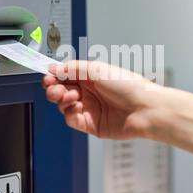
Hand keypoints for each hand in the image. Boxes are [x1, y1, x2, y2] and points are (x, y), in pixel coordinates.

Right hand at [43, 61, 157, 139]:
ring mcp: (89, 108)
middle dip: (54, 88)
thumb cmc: (129, 86)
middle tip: (53, 87)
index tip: (47, 75)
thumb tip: (55, 68)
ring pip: (63, 105)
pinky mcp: (90, 124)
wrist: (145, 109)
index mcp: (90, 76)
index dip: (54, 75)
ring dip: (62, 99)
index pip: (65, 75)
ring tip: (70, 96)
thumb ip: (73, 68)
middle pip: (61, 90)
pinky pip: (71, 120)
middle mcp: (89, 92)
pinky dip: (69, 113)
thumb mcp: (97, 69)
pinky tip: (76, 107)